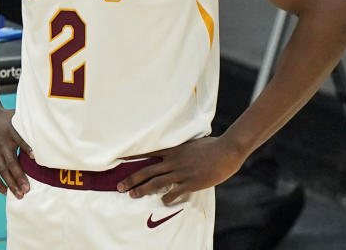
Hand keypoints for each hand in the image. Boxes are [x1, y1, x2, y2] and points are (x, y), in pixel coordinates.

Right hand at [0, 105, 32, 197]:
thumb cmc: (4, 118)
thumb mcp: (16, 120)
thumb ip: (26, 131)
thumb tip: (40, 138)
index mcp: (9, 135)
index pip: (19, 145)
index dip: (26, 150)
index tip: (34, 159)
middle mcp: (0, 146)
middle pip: (10, 164)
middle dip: (19, 178)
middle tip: (27, 190)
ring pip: (1, 172)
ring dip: (10, 184)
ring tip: (19, 195)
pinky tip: (5, 192)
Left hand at [116, 136, 244, 205]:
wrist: (226, 150)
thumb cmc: (212, 146)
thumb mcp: (192, 143)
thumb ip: (182, 149)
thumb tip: (179, 151)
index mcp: (173, 150)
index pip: (148, 152)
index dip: (133, 156)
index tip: (119, 159)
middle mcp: (173, 161)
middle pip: (147, 170)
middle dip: (132, 179)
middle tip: (119, 186)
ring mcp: (181, 172)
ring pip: (156, 182)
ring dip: (142, 189)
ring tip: (132, 195)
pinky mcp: (191, 182)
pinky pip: (174, 192)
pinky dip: (167, 198)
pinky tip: (163, 202)